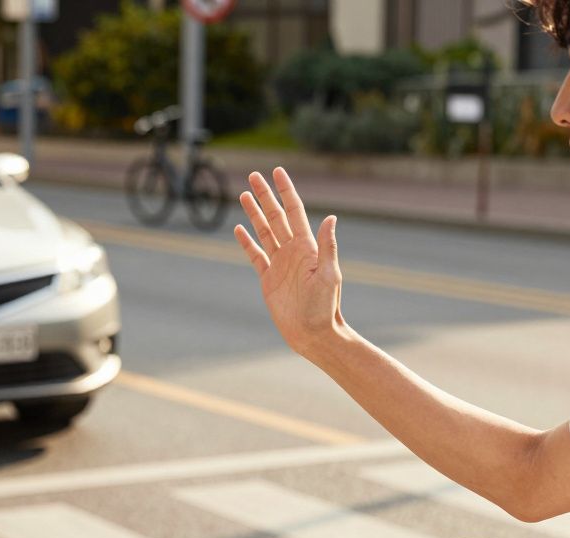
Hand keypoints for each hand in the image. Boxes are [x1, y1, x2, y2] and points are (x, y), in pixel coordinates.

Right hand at [233, 167, 345, 356]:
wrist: (312, 334)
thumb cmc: (325, 307)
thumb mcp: (329, 275)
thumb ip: (327, 246)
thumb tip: (330, 217)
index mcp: (307, 247)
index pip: (294, 211)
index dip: (285, 191)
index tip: (277, 171)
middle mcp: (292, 251)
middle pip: (275, 216)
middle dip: (265, 195)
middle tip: (253, 175)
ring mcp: (279, 264)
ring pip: (264, 231)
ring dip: (254, 213)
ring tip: (243, 194)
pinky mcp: (268, 279)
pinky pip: (255, 255)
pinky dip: (246, 241)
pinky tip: (239, 228)